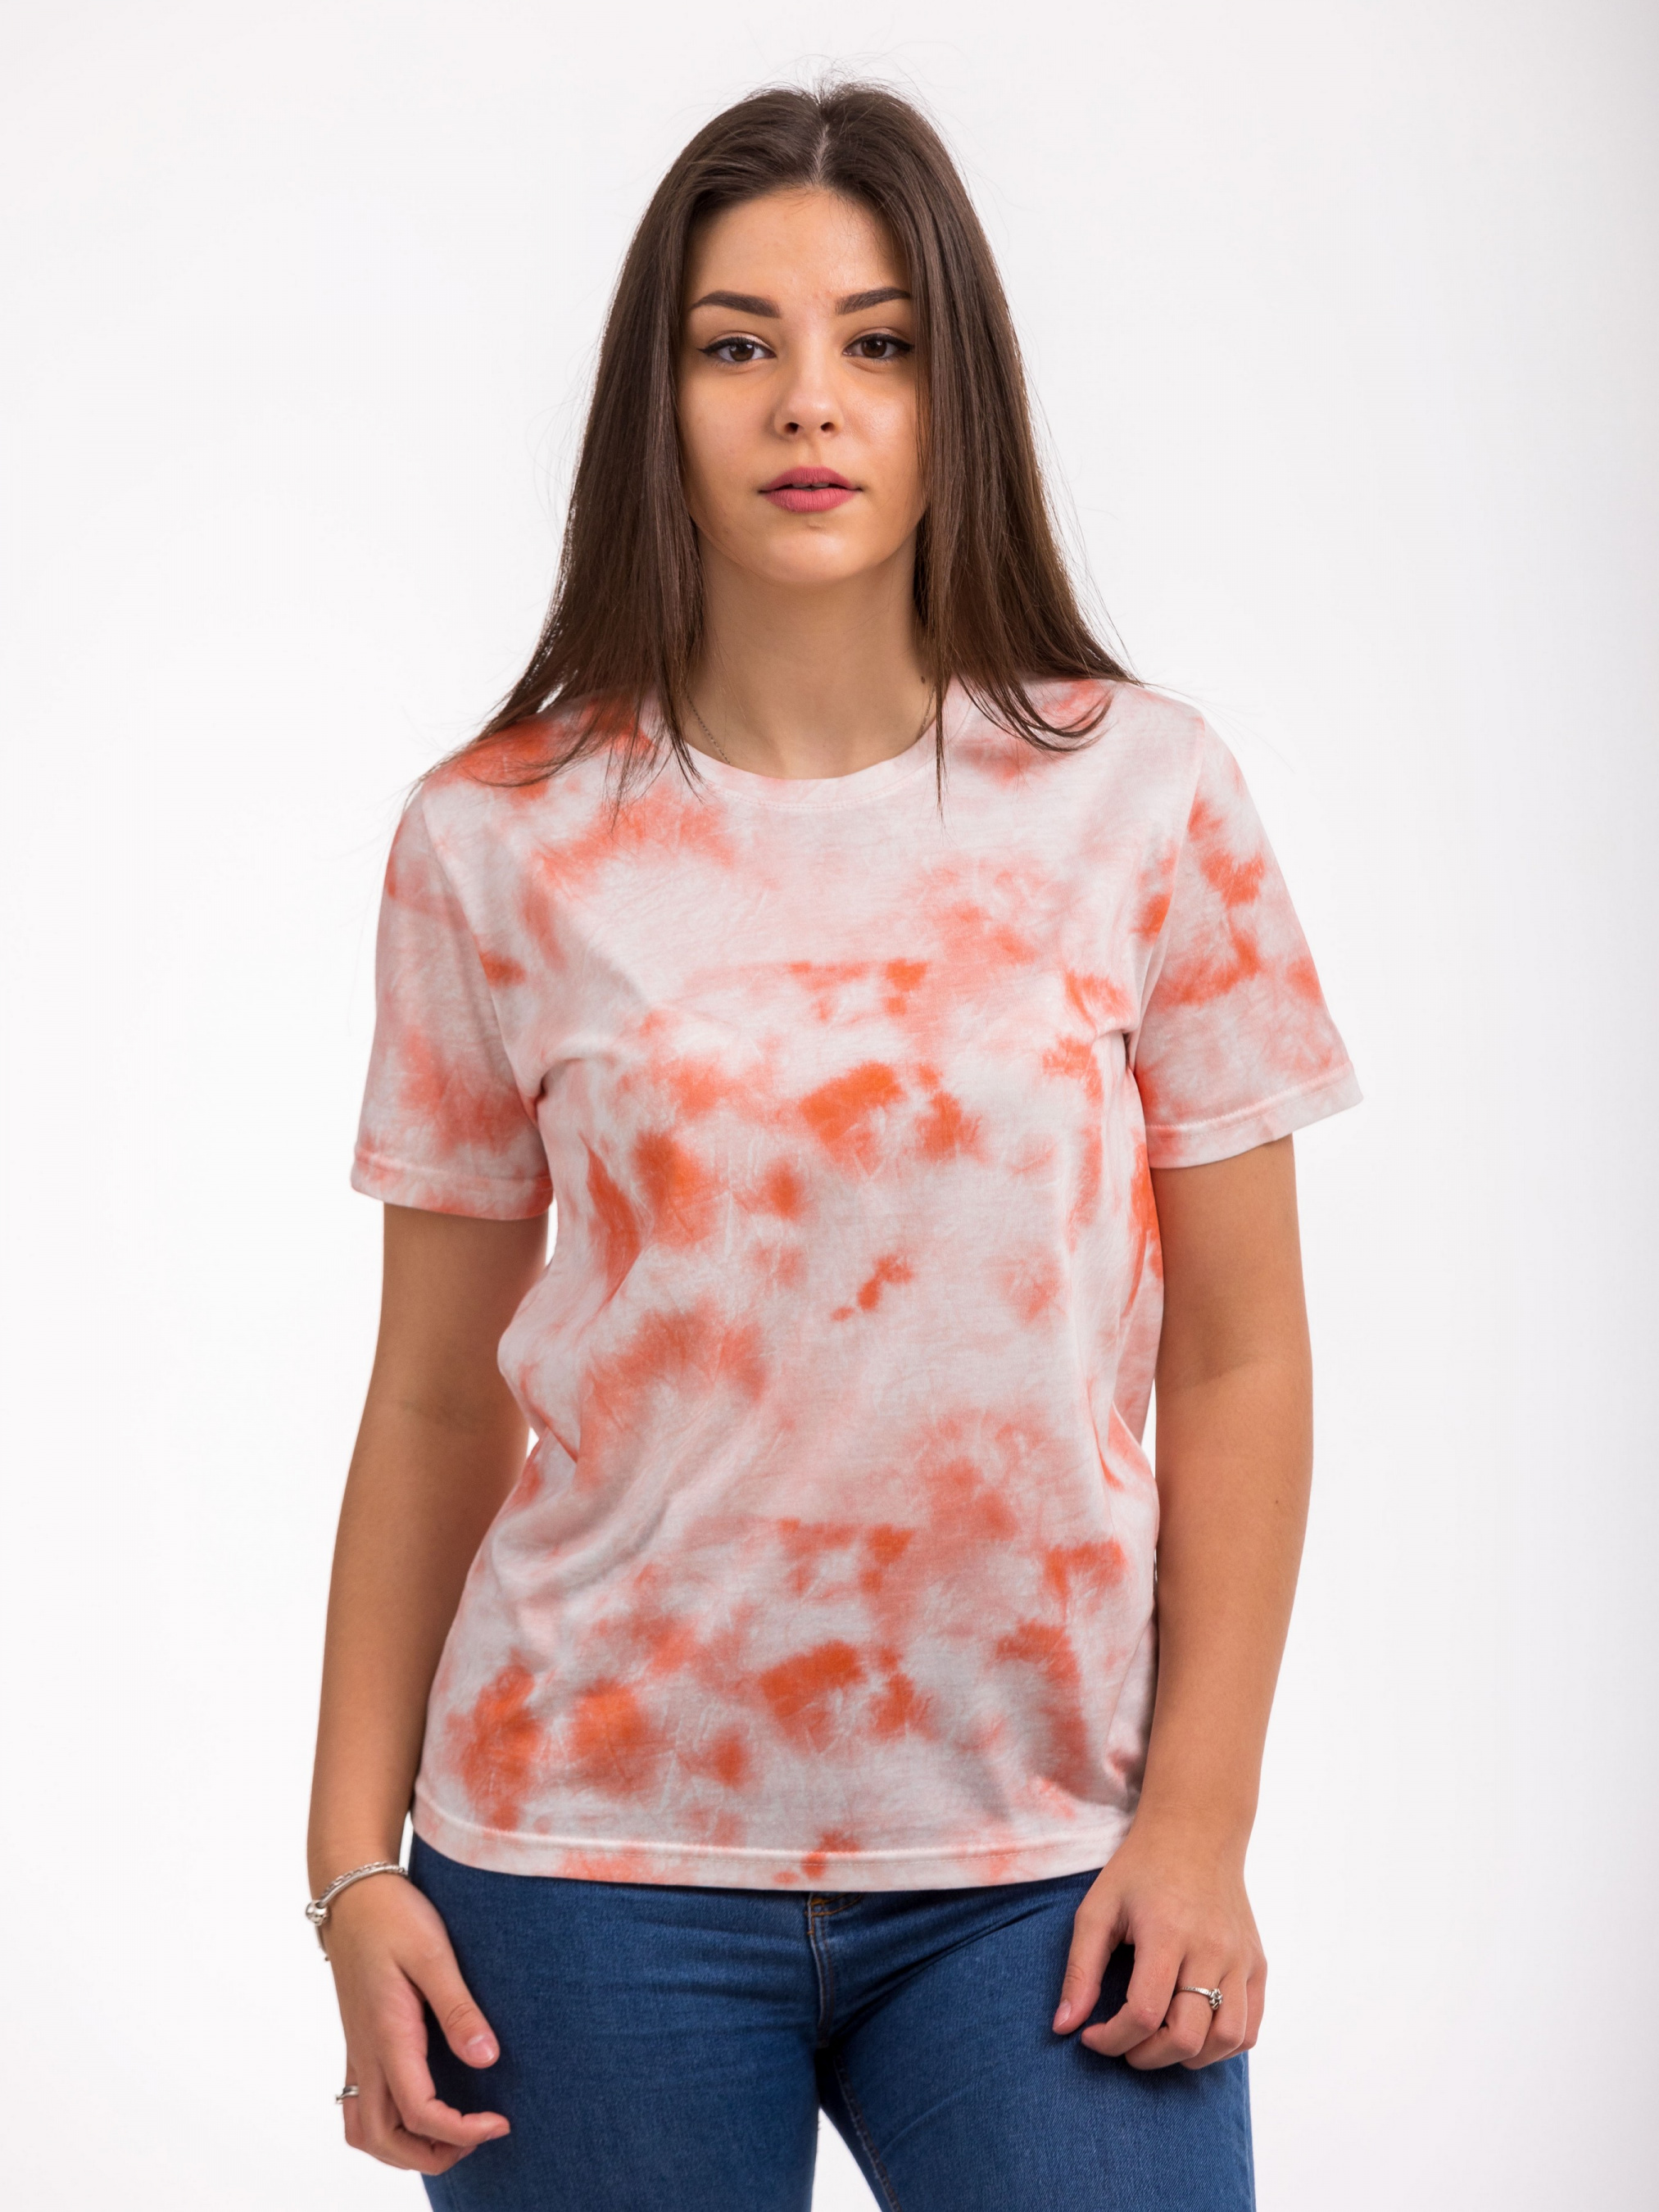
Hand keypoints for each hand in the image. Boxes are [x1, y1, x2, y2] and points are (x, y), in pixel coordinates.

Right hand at [322, 1871, 509, 2174]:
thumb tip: (487, 2059)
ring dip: (404, 2149)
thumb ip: (458, 2008)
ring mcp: (357, 2052)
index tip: (501, 2122)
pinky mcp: (358, 2044)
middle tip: (480, 2135)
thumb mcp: (434, 1954)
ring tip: (452, 2134)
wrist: (353, 1895)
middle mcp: (366, 2054)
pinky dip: (389, 2129)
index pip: (420, 2112)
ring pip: (364, 2131)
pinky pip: (360, 2109)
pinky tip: (422, 2111)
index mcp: (387, 2037)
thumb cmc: (394, 1917)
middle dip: (431, 2155)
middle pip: (383, 2140)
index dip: (462, 2131)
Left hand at [1049, 1820, 1265, 2067]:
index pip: (1144, 2013)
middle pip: (1188, 2036)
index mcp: (1166, 1932)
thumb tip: (1063, 2027)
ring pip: (1227, 2040)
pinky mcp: (1258, 1964)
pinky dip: (1222, 2045)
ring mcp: (1240, 1958)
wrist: (1196, 1832)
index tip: (1092, 2036)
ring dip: (1189, 2058)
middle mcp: (1211, 1948)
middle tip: (1126, 2045)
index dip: (1112, 2040)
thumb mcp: (1097, 1908)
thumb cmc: (1140, 1871)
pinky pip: (1250, 2028)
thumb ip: (1079, 1969)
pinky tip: (1193, 2032)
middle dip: (1148, 2056)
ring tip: (1160, 2041)